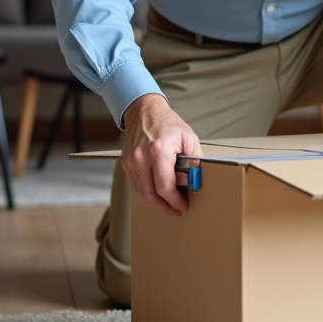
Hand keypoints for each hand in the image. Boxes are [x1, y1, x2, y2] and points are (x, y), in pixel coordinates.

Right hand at [121, 93, 203, 216]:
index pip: (164, 187)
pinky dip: (147, 194)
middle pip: (150, 195)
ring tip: (169, 205)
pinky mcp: (126, 164)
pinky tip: (158, 195)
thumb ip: (194, 160)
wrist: (144, 111)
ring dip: (156, 203)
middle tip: (176, 210)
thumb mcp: (188, 138)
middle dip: (165, 207)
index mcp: (159, 150)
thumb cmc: (167, 123)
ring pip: (142, 194)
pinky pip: (136, 186)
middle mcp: (141, 157)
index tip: (183, 205)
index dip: (175, 201)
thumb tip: (196, 181)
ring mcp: (131, 162)